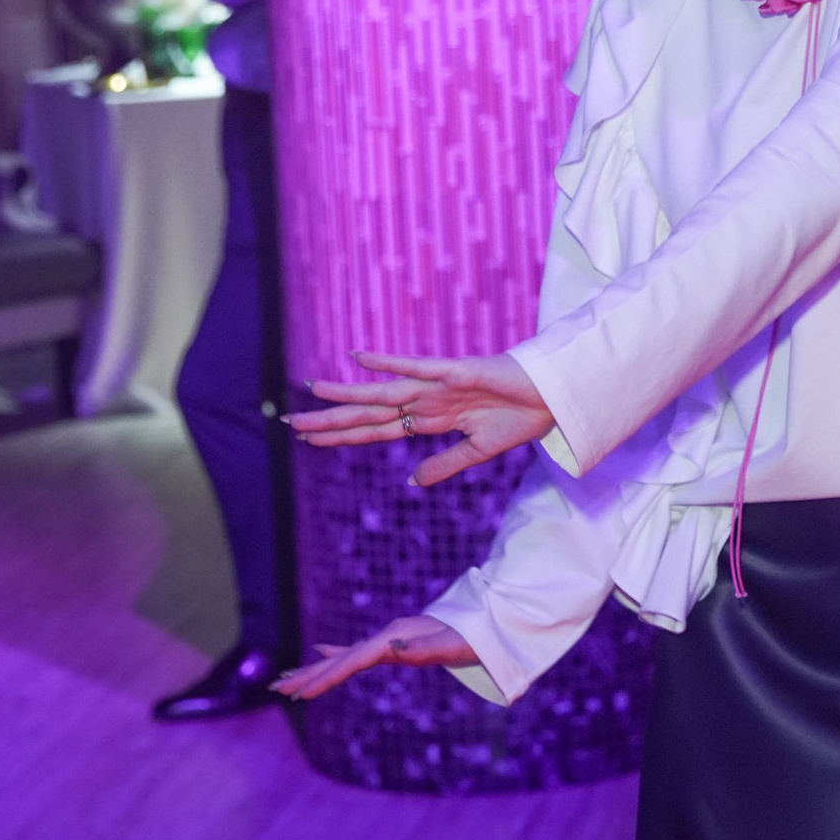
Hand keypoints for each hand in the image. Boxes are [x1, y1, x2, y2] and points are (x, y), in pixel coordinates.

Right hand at [275, 612, 476, 700]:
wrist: (484, 621)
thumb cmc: (470, 638)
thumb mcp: (450, 645)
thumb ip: (423, 647)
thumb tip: (394, 648)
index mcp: (393, 639)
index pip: (352, 662)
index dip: (326, 677)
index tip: (302, 694)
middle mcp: (385, 637)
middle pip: (340, 659)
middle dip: (309, 674)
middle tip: (278, 688)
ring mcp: (387, 639)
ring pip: (343, 656)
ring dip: (316, 668)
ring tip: (287, 679)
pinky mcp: (392, 643)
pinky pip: (356, 652)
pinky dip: (336, 656)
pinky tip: (322, 653)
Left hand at [287, 349, 552, 486]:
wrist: (551, 400)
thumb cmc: (518, 420)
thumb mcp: (476, 453)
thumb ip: (443, 465)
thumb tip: (412, 482)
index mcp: (427, 421)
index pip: (374, 430)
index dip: (341, 436)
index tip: (308, 441)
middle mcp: (423, 402)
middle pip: (367, 413)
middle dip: (329, 420)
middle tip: (289, 424)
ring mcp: (435, 386)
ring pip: (382, 392)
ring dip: (346, 394)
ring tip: (311, 392)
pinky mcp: (453, 372)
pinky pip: (415, 367)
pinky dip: (388, 363)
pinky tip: (358, 357)